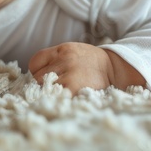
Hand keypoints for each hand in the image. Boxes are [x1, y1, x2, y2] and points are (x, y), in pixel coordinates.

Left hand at [29, 42, 146, 92]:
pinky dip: (59, 100)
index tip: (46, 78)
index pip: (35, 62)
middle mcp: (65, 59)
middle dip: (44, 85)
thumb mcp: (72, 53)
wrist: (115, 68)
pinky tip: (66, 99)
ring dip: (51, 94)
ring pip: (46, 89)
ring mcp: (70, 73)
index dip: (37, 72)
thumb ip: (55, 60)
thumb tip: (35, 79)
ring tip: (61, 94)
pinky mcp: (75, 87)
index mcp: (62, 49)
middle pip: (38, 77)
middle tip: (55, 88)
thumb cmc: (90, 63)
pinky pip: (57, 96)